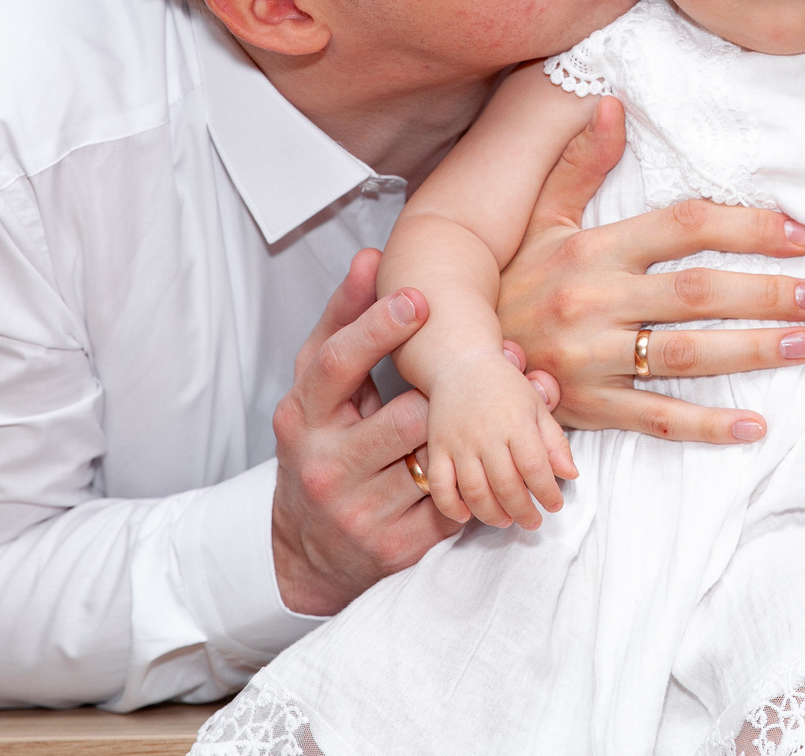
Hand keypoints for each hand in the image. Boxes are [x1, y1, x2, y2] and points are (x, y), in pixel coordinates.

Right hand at [269, 249, 562, 615]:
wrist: (307, 548)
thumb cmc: (321, 443)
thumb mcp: (320, 386)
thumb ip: (345, 321)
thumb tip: (373, 256)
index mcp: (302, 417)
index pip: (336, 364)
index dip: (378, 328)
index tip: (419, 298)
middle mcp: (325, 465)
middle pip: (403, 416)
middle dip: (456, 390)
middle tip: (502, 354)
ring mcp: (359, 511)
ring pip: (436, 458)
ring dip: (474, 429)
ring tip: (502, 402)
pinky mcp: (396, 548)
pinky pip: (454, 503)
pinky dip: (476, 476)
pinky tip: (493, 455)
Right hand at [424, 351, 579, 529]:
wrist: (461, 363)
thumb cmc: (505, 387)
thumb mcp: (537, 407)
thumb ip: (554, 442)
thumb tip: (571, 475)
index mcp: (517, 423)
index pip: (535, 468)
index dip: (547, 493)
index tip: (555, 505)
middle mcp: (487, 435)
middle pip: (506, 485)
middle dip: (523, 511)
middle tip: (533, 521)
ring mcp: (459, 443)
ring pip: (474, 491)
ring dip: (492, 514)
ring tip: (506, 520)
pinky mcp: (437, 448)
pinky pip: (440, 486)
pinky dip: (451, 506)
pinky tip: (465, 515)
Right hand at [497, 98, 804, 442]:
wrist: (452, 354)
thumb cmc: (511, 281)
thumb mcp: (539, 219)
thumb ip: (578, 164)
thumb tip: (608, 103)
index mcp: (592, 248)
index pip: (683, 226)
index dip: (746, 226)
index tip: (798, 233)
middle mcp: (593, 300)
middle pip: (695, 292)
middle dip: (764, 292)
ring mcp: (590, 357)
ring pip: (684, 354)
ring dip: (750, 350)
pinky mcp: (588, 407)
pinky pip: (655, 418)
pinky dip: (706, 425)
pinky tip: (754, 425)